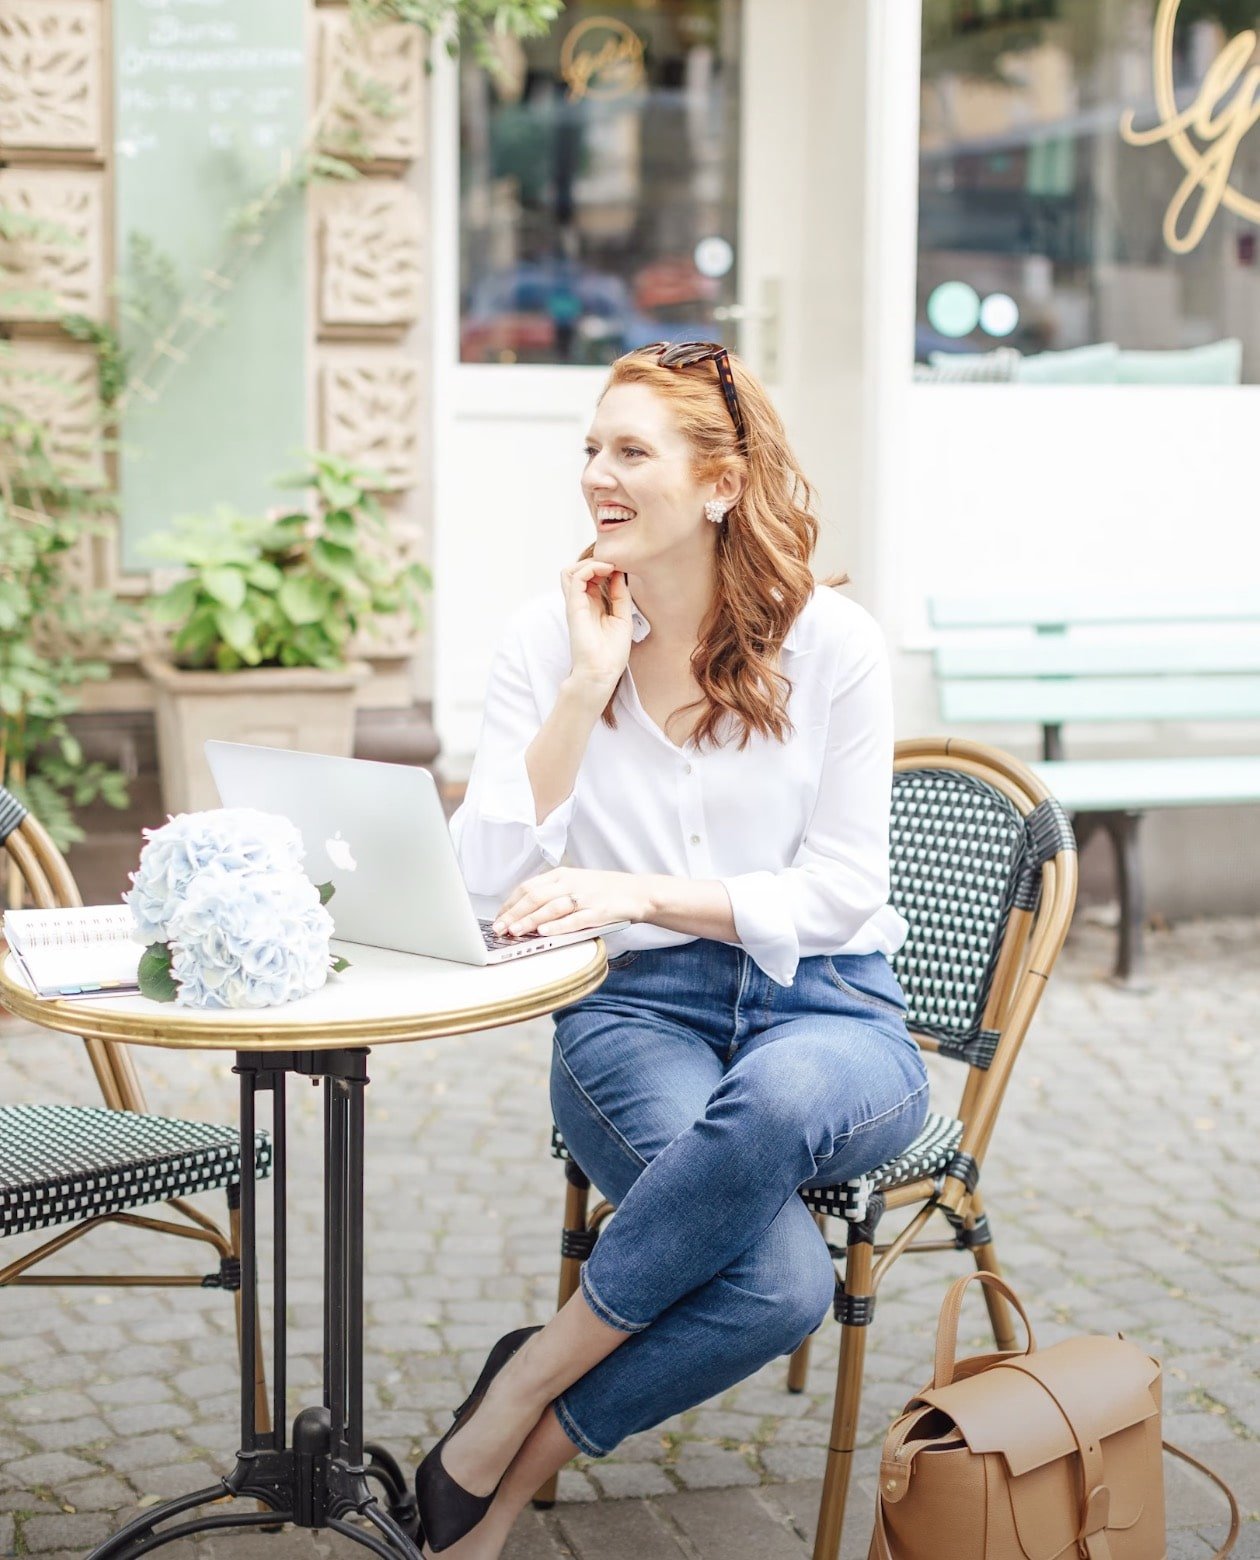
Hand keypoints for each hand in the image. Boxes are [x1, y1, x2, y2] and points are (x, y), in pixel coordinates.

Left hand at [493, 868, 651, 937]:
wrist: (637, 892)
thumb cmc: (604, 891)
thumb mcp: (575, 884)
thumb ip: (552, 894)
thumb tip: (524, 911)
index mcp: (562, 875)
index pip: (528, 887)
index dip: (510, 903)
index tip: (498, 918)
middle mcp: (570, 883)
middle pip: (535, 896)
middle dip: (514, 914)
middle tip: (499, 928)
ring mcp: (584, 897)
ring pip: (551, 907)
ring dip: (530, 920)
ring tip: (515, 931)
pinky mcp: (597, 912)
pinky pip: (574, 919)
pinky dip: (557, 926)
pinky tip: (544, 932)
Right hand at [561, 560, 632, 695]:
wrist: (601, 672)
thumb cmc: (611, 652)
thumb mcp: (623, 618)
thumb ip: (620, 595)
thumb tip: (620, 574)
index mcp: (593, 606)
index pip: (592, 578)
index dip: (606, 567)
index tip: (624, 569)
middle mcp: (582, 603)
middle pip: (579, 571)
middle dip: (598, 562)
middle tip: (616, 565)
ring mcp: (575, 604)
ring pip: (571, 570)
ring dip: (590, 562)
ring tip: (609, 566)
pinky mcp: (573, 606)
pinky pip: (575, 577)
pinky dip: (590, 567)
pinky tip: (606, 570)